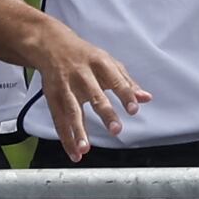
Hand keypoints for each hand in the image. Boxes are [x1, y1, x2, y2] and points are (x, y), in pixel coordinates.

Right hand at [19, 24, 149, 156]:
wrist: (52, 46)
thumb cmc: (85, 57)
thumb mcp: (108, 63)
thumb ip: (127, 83)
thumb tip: (146, 98)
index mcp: (100, 64)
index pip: (116, 81)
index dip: (126, 95)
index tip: (134, 109)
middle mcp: (82, 75)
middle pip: (95, 96)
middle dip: (106, 114)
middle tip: (116, 130)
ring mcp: (65, 87)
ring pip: (72, 111)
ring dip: (78, 131)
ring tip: (85, 148)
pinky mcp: (53, 97)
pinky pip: (59, 120)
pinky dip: (66, 138)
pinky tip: (74, 152)